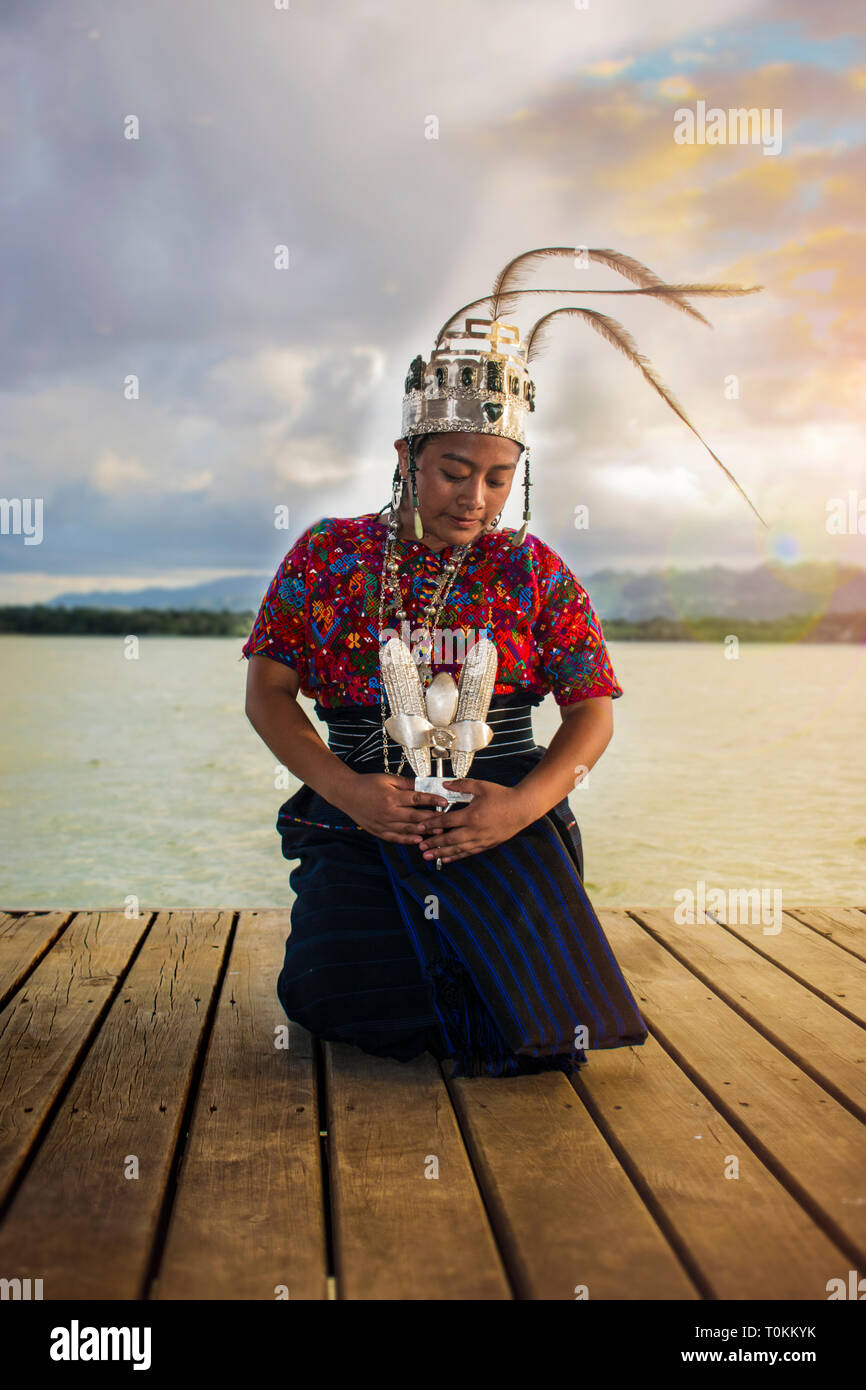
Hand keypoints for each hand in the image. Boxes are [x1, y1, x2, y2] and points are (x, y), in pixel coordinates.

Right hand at [339, 773, 449, 843]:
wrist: (346, 793)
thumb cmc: (366, 784)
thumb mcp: (387, 779)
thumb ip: (406, 783)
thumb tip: (423, 784)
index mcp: (392, 797)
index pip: (417, 799)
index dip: (432, 800)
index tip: (444, 802)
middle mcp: (388, 812)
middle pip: (415, 817)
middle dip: (432, 819)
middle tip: (446, 821)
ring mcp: (383, 823)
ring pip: (407, 829)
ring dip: (423, 831)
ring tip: (437, 832)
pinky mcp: (378, 831)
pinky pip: (395, 837)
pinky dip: (407, 839)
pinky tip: (417, 840)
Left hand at [416, 779, 533, 862]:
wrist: (522, 808)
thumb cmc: (503, 796)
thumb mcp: (481, 786)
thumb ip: (461, 785)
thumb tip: (445, 785)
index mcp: (471, 815)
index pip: (446, 821)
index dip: (432, 824)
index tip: (421, 827)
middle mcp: (475, 830)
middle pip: (449, 839)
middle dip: (433, 843)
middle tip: (421, 847)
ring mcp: (481, 839)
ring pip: (458, 849)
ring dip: (442, 853)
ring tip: (429, 856)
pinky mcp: (487, 844)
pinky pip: (469, 852)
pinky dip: (456, 857)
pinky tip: (447, 859)